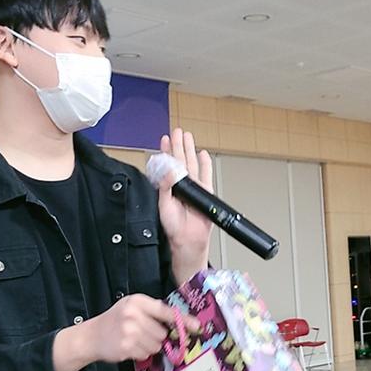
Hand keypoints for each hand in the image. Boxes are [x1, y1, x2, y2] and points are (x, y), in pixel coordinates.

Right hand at [83, 295, 199, 362]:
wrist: (92, 335)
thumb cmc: (116, 320)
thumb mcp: (132, 307)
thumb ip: (153, 311)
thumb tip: (178, 322)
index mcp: (138, 302)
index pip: (165, 311)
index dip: (183, 320)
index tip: (197, 326)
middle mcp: (134, 315)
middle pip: (162, 333)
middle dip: (157, 337)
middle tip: (142, 334)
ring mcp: (130, 331)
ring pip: (156, 345)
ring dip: (149, 346)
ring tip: (134, 340)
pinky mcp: (126, 347)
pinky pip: (146, 354)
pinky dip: (140, 353)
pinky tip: (129, 347)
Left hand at [157, 128, 211, 280]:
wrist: (188, 239)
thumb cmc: (174, 227)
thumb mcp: (164, 205)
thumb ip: (165, 187)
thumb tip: (169, 171)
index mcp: (170, 187)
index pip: (167, 165)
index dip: (166, 152)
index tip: (164, 139)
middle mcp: (182, 185)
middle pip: (180, 160)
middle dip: (178, 145)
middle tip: (177, 131)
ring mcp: (194, 187)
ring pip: (192, 163)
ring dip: (190, 150)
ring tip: (188, 136)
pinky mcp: (205, 191)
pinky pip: (206, 174)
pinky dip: (206, 164)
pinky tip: (203, 154)